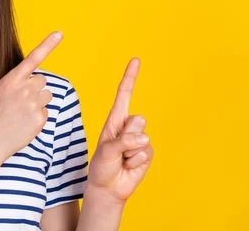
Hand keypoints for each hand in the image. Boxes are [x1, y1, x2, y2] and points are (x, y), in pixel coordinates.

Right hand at [0, 31, 62, 163]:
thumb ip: (16, 82)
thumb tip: (36, 80)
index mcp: (11, 80)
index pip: (32, 58)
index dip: (48, 45)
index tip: (60, 33)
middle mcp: (24, 89)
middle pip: (42, 80)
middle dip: (35, 89)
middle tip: (21, 101)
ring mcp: (32, 104)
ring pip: (46, 95)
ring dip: (38, 102)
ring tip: (22, 112)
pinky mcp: (39, 118)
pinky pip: (45, 111)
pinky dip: (37, 117)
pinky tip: (24, 123)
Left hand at [87, 57, 153, 202]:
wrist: (108, 188)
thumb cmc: (101, 167)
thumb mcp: (105, 152)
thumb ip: (123, 142)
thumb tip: (144, 139)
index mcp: (115, 120)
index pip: (124, 94)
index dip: (130, 77)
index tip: (136, 60)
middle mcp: (128, 127)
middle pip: (138, 121)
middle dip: (127, 138)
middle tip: (116, 151)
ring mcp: (139, 140)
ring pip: (142, 139)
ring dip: (130, 153)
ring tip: (121, 160)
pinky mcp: (147, 153)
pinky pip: (146, 153)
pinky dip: (136, 162)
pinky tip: (128, 166)